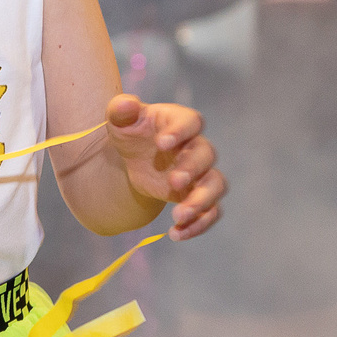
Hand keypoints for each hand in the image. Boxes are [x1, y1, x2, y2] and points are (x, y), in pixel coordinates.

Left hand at [103, 94, 225, 238]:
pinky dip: (198, 225)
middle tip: (173, 182)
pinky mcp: (196, 195)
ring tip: (178, 215)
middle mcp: (196, 146)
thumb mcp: (120, 120)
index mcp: (180, 122)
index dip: (181, 131)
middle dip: (192, 169)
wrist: (134, 156)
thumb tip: (125, 103)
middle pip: (206, 155)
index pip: (192, 122)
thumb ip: (121, 110)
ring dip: (201, 201)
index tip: (162, 143)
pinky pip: (209, 211)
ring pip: (215, 186)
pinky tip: (176, 234)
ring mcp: (200, 173)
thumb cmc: (131, 131)